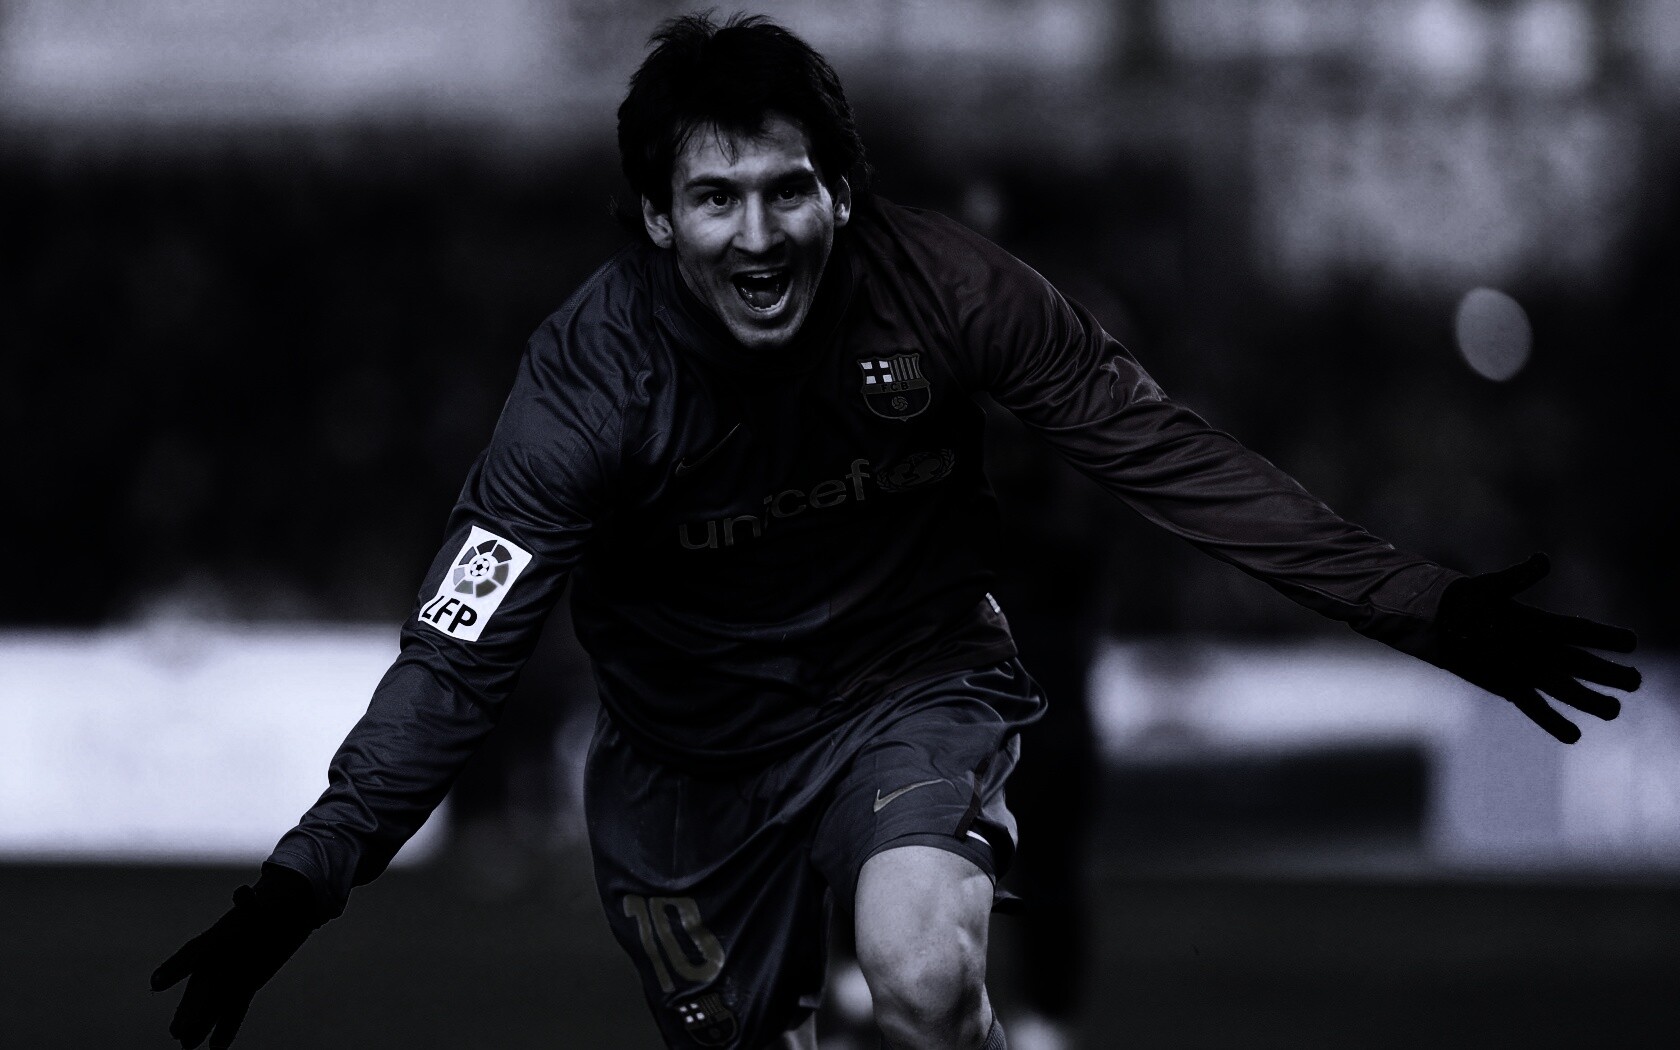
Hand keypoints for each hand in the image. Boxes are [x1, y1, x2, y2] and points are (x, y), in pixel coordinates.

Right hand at [151, 864, 320, 1047]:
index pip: (193, 953)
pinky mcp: (246, 987)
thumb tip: (241, 894)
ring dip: (202, 1024)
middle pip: (201, 988)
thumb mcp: (260, 905)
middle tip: (178, 1031)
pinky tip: (217, 1047)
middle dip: (191, 1010)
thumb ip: (249, 903)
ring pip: (213, 1004)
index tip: (157, 983)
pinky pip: (234, 1010)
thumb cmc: (268, 905)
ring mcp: (230, 976)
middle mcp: (217, 961)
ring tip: (188, 1045)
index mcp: (215, 939)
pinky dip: (227, 1028)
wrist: (286, 913)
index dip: (175, 968)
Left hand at [1435, 553, 1640, 743]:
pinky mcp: (1512, 688)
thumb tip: (1544, 560)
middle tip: (1634, 681)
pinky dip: (1552, 722)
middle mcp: (1543, 649)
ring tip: (1614, 709)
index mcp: (1544, 623)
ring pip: (1566, 689)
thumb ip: (1519, 577)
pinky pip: (1536, 708)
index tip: (1631, 642)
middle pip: (1583, 664)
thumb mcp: (1492, 586)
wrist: (1441, 621)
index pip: (1581, 631)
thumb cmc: (1467, 599)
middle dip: (1609, 673)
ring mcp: (1530, 671)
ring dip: (1590, 700)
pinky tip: (1575, 736)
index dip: (1606, 637)